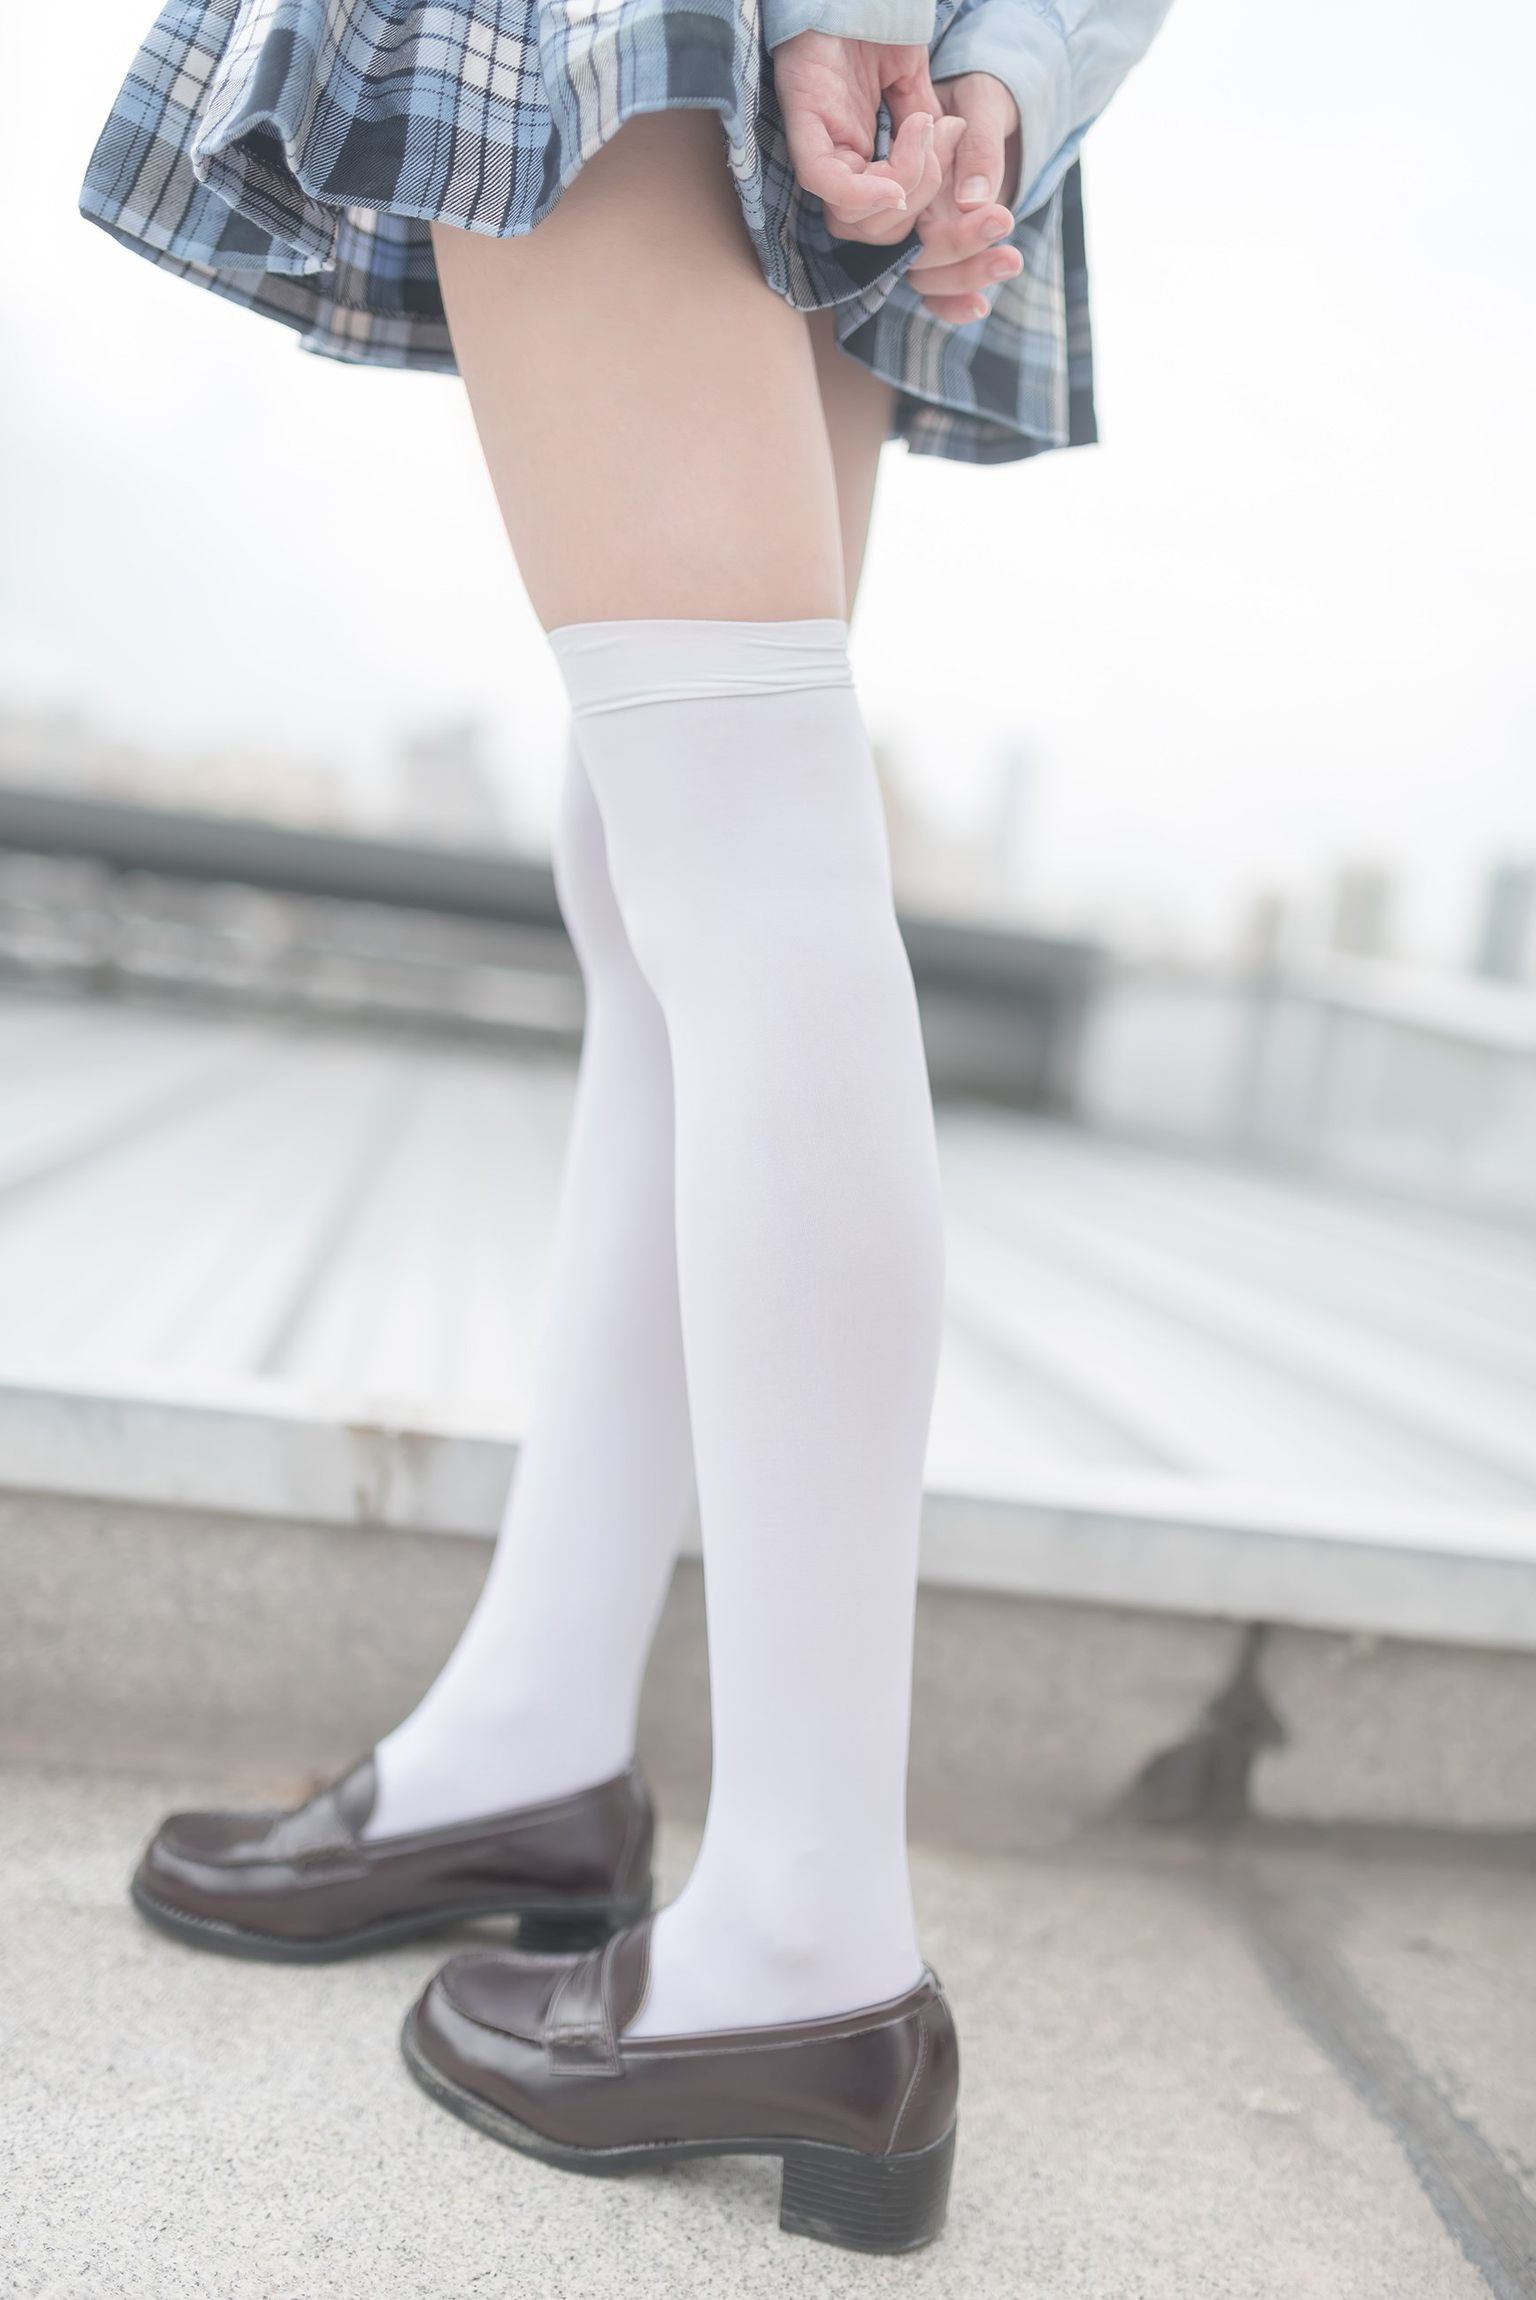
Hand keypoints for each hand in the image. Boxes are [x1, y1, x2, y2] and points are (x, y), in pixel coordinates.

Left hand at [774, 33, 955, 243]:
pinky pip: (825, 181)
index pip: (891, 216)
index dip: (928, 201)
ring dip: (904, 183)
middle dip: (920, 196)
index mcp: (862, 157)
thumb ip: (926, 130)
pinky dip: (863, 193)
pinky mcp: (802, 123)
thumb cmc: (874, 24)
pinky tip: (894, 184)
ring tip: (922, 128)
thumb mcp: (913, 83)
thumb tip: (947, 165)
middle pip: (875, 227)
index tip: (952, 147)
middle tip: (940, 139)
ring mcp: (818, 145)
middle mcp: (838, 160)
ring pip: (853, 214)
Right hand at [908, 72, 1023, 323]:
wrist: (998, 110)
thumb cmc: (984, 95)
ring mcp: (916, 235)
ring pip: (924, 275)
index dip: (923, 203)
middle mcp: (900, 209)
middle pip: (908, 247)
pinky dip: (953, 305)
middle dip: (958, 242)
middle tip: (1002, 221)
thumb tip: (972, 201)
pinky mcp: (937, 255)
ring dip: (965, 276)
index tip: (976, 200)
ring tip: (1012, 260)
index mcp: (897, 169)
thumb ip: (979, 147)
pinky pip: (934, 292)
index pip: (896, 204)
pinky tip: (981, 308)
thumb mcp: (985, 101)